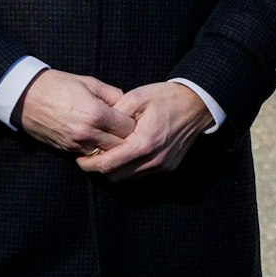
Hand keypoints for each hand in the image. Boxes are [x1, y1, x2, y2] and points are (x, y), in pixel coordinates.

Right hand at [14, 69, 134, 156]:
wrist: (26, 97)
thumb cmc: (58, 85)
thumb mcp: (90, 83)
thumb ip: (113, 95)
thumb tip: (129, 106)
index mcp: (96, 113)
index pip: (128, 128)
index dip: (136, 124)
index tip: (136, 119)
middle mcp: (88, 132)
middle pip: (121, 145)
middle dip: (129, 139)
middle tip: (133, 132)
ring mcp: (77, 144)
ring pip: (107, 155)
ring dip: (115, 149)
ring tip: (118, 138)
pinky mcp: (68, 151)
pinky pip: (91, 157)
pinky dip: (99, 153)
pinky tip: (102, 143)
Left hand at [77, 81, 212, 180]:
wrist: (196, 103)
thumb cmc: (165, 97)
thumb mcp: (136, 97)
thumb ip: (113, 116)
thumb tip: (96, 131)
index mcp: (143, 143)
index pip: (108, 165)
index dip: (89, 164)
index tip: (79, 158)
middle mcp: (154, 160)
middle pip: (115, 177)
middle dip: (100, 169)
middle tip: (92, 156)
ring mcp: (163, 166)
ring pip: (128, 179)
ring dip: (116, 170)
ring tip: (109, 154)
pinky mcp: (168, 167)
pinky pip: (142, 175)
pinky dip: (131, 168)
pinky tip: (127, 153)